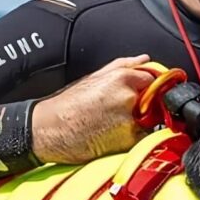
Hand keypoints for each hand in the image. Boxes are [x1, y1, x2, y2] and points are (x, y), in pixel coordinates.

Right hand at [31, 55, 155, 163]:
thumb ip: (123, 65)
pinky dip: (131, 138)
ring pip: (148, 121)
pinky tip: (110, 136)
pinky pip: (140, 138)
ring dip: (137, 123)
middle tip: (118, 111)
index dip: (148, 87)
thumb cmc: (67, 104)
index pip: (152, 79)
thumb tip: (145, 59)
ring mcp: (129, 120)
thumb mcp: (93, 77)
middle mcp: (128, 97)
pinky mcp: (128, 140)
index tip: (141, 94)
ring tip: (111, 124)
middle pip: (152, 101)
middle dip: (142, 106)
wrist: (47, 130)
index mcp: (121, 78)